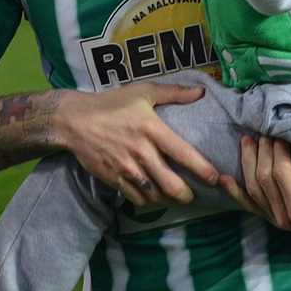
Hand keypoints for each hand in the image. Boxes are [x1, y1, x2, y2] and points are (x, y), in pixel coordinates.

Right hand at [56, 81, 219, 207]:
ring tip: (171, 192)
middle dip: (186, 194)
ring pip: (155, 194)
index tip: (215, 177)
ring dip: (165, 196)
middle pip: (171, 183)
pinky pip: (136, 197)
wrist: (75, 120)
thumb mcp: (143, 91)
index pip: (183, 153)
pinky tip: (150, 192)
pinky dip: (146, 199)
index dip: (202, 168)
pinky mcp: (114, 179)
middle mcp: (141, 151)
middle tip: (192, 194)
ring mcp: (127, 168)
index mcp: (152, 128)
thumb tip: (200, 92)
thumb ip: (173, 93)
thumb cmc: (112, 103)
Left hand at [219, 136, 290, 243]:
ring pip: (252, 190)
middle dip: (262, 152)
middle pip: (263, 179)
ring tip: (248, 140)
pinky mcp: (273, 219)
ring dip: (247, 163)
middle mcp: (285, 219)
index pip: (280, 174)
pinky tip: (224, 179)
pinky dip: (235, 193)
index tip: (280, 133)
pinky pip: (250, 206)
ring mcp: (276, 220)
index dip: (277, 151)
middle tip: (264, 130)